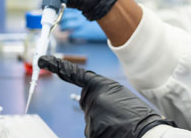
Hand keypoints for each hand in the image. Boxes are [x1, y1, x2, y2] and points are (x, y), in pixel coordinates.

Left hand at [39, 56, 173, 137]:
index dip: (58, 66)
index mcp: (100, 85)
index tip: (43, 60)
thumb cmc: (137, 115)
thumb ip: (101, 94)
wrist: (148, 133)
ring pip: (91, 120)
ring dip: (103, 123)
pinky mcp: (91, 131)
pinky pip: (93, 131)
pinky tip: (116, 132)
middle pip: (87, 103)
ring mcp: (90, 116)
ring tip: (121, 124)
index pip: (74, 74)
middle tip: (118, 114)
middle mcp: (92, 99)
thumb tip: (88, 103)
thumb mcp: (120, 96)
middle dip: (99, 109)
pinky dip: (103, 132)